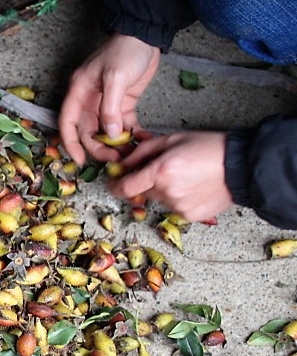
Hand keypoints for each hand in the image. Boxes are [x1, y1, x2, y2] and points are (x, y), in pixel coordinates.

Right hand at [58, 34, 160, 164]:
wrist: (145, 36)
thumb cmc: (125, 51)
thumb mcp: (115, 78)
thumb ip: (111, 108)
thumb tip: (109, 134)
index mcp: (79, 92)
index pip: (68, 123)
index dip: (71, 143)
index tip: (80, 160)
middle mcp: (89, 101)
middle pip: (87, 132)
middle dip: (99, 147)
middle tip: (115, 159)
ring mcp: (106, 103)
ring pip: (105, 132)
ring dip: (115, 144)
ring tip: (130, 153)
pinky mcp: (123, 104)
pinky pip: (123, 125)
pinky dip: (131, 135)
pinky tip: (141, 140)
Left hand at [109, 130, 232, 222]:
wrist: (241, 166)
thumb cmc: (209, 148)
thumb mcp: (172, 139)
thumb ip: (142, 152)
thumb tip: (122, 164)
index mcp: (161, 171)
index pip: (126, 187)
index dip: (116, 186)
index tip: (113, 183)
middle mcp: (167, 191)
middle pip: (143, 191)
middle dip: (147, 182)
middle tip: (167, 170)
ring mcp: (178, 206)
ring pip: (159, 199)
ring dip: (164, 190)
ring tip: (186, 177)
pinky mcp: (189, 216)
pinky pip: (174, 208)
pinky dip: (178, 199)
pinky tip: (194, 187)